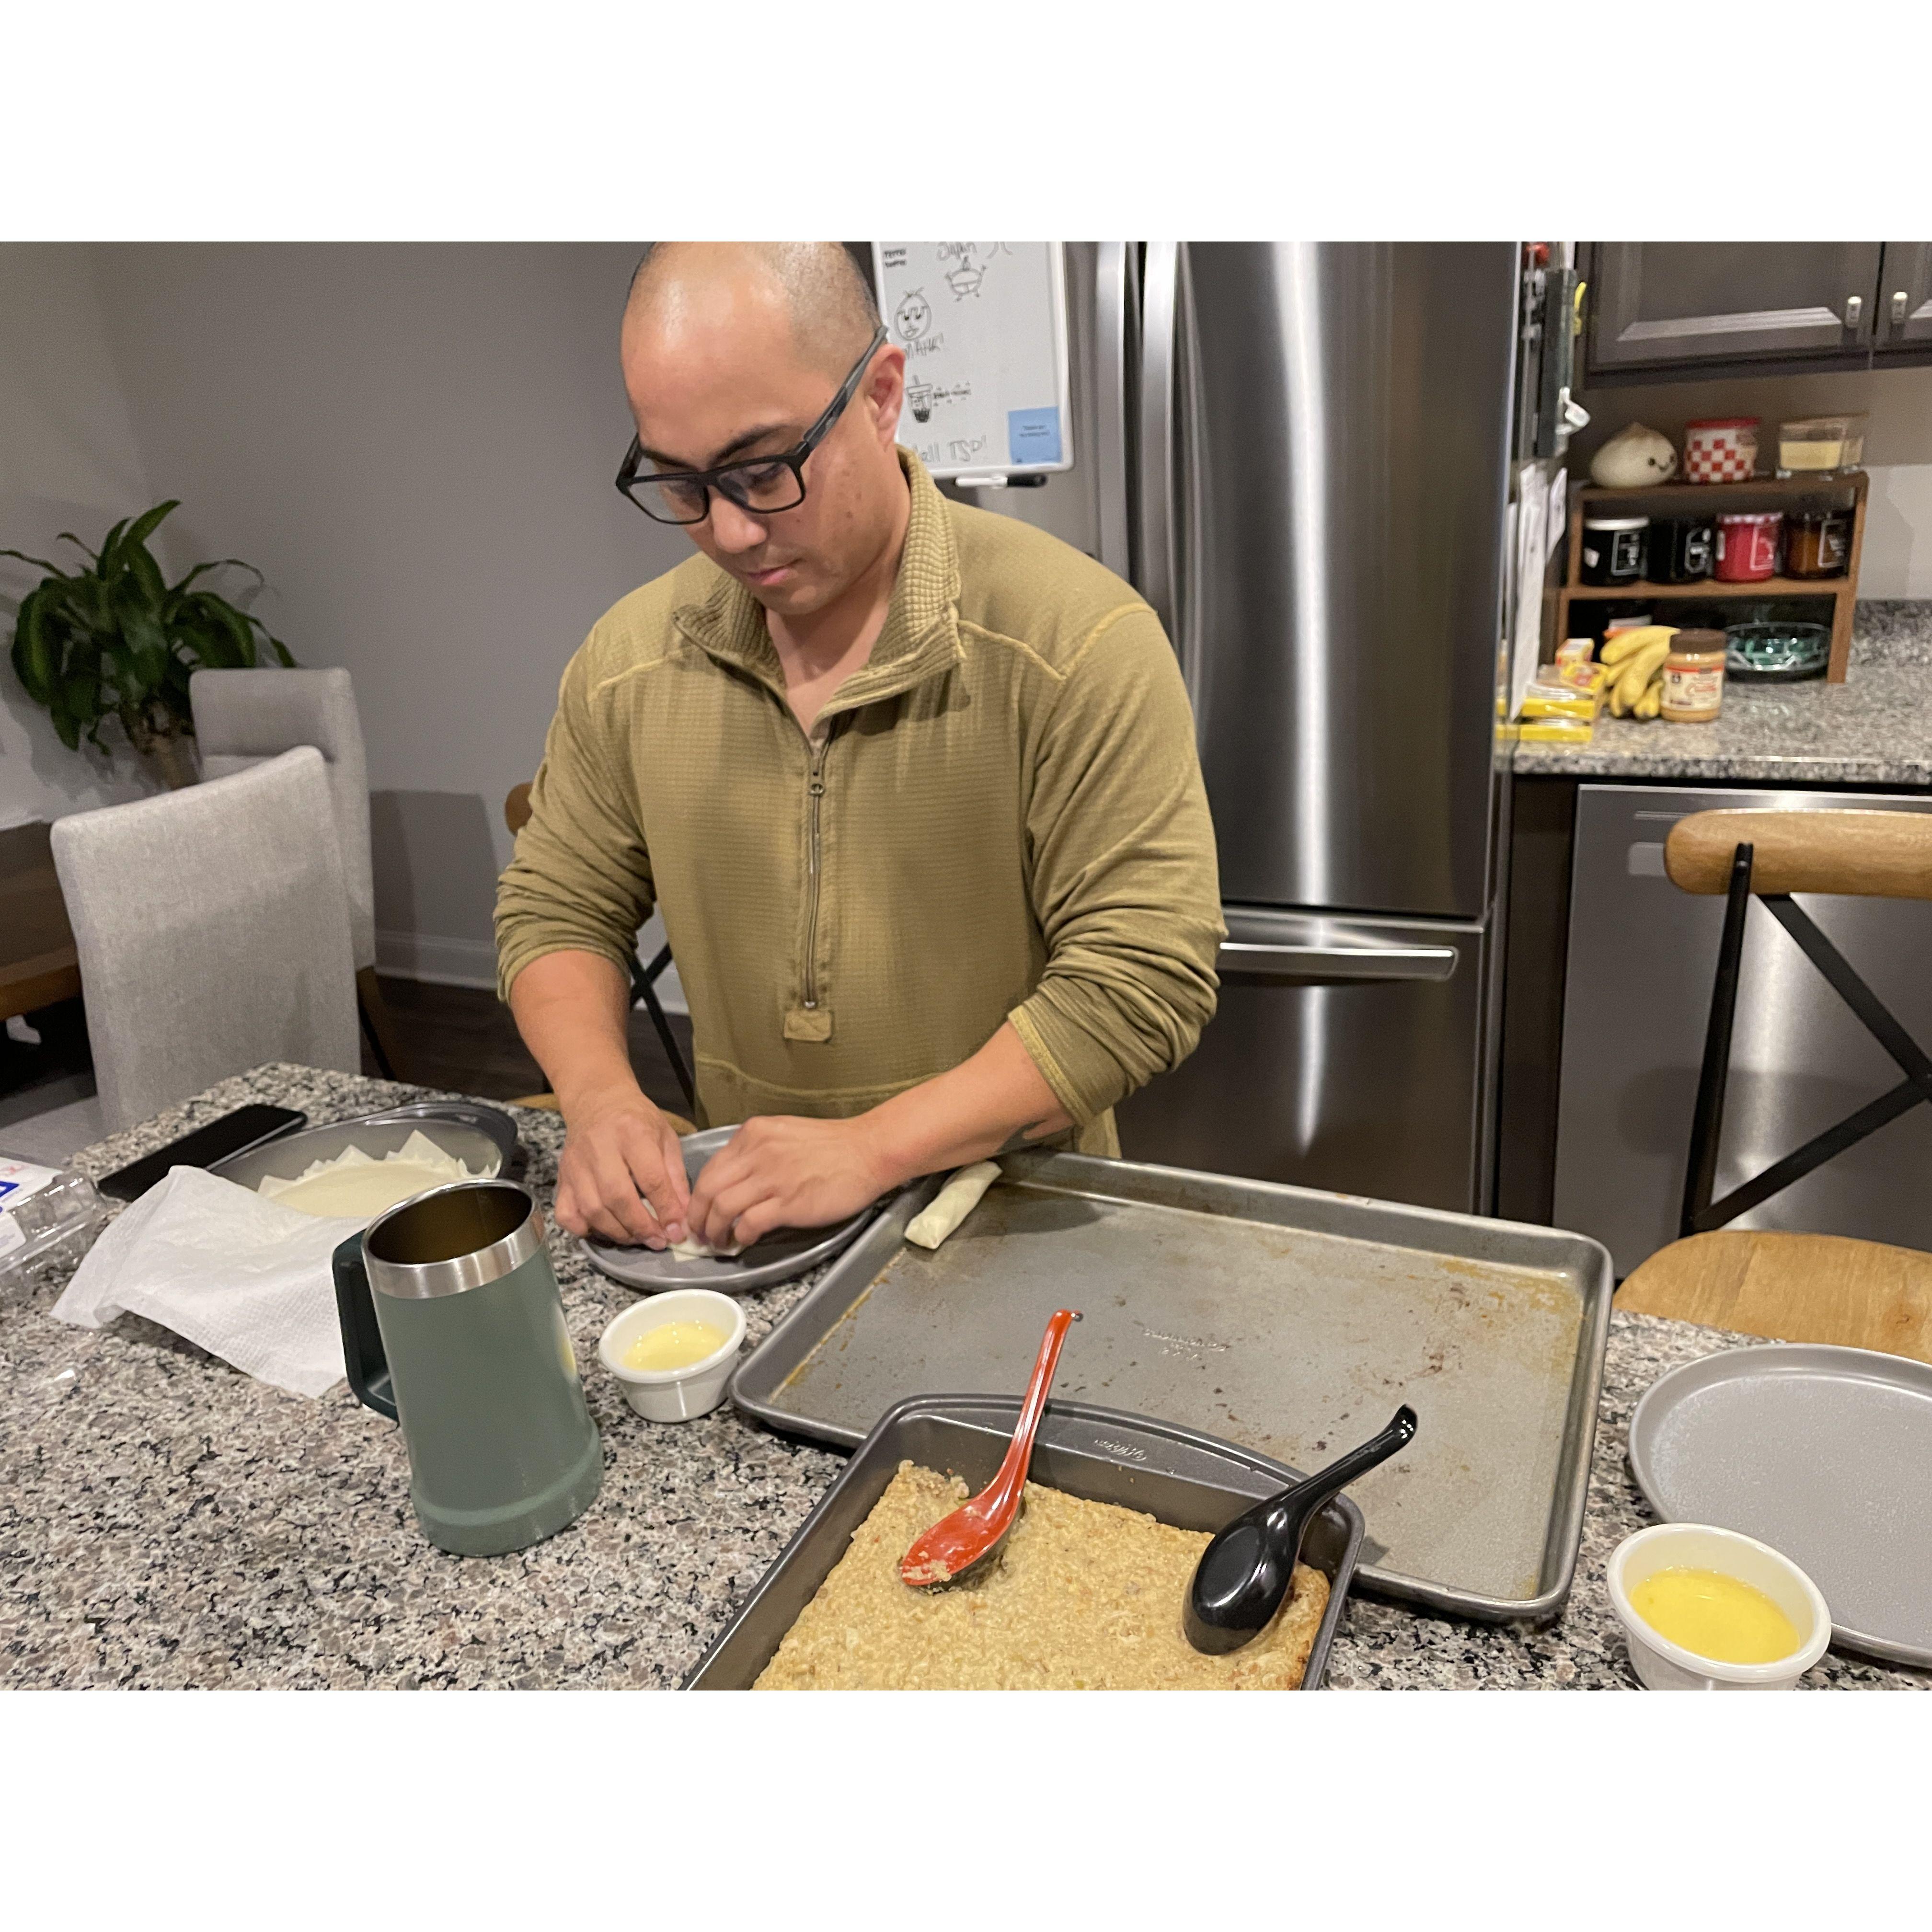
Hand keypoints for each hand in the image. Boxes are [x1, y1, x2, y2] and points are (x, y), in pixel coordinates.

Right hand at [553, 1084, 689, 1246]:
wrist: (597, 1101)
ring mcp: (576, 1165)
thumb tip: (682, 1216)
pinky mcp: (562, 1178)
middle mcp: (599, 1148)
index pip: (651, 1178)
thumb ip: (675, 1176)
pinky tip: (603, 1229)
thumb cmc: (636, 1120)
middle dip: (641, 1226)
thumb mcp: (665, 1137)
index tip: (678, 1230)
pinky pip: (566, 1213)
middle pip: (618, 1197)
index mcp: (632, 1132)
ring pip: (592, 1209)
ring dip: (618, 1232)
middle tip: (658, 1240)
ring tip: (638, 1238)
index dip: (666, 1209)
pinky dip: (583, 1229)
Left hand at [684, 1114, 896, 1251]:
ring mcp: (772, 1177)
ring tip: (718, 1242)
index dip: (699, 1196)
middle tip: (700, 1234)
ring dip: (715, 1231)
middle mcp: (757, 1152)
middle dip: (698, 1217)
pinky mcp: (789, 1202)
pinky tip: (744, 1241)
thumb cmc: (833, 1146)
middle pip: (708, 1189)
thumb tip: (734, 1181)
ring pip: (722, 1208)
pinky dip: (741, 1236)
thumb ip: (756, 1151)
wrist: (869, 1151)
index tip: (700, 1212)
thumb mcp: (784, 1133)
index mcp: (754, 1133)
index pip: (711, 1168)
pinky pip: (749, 1223)